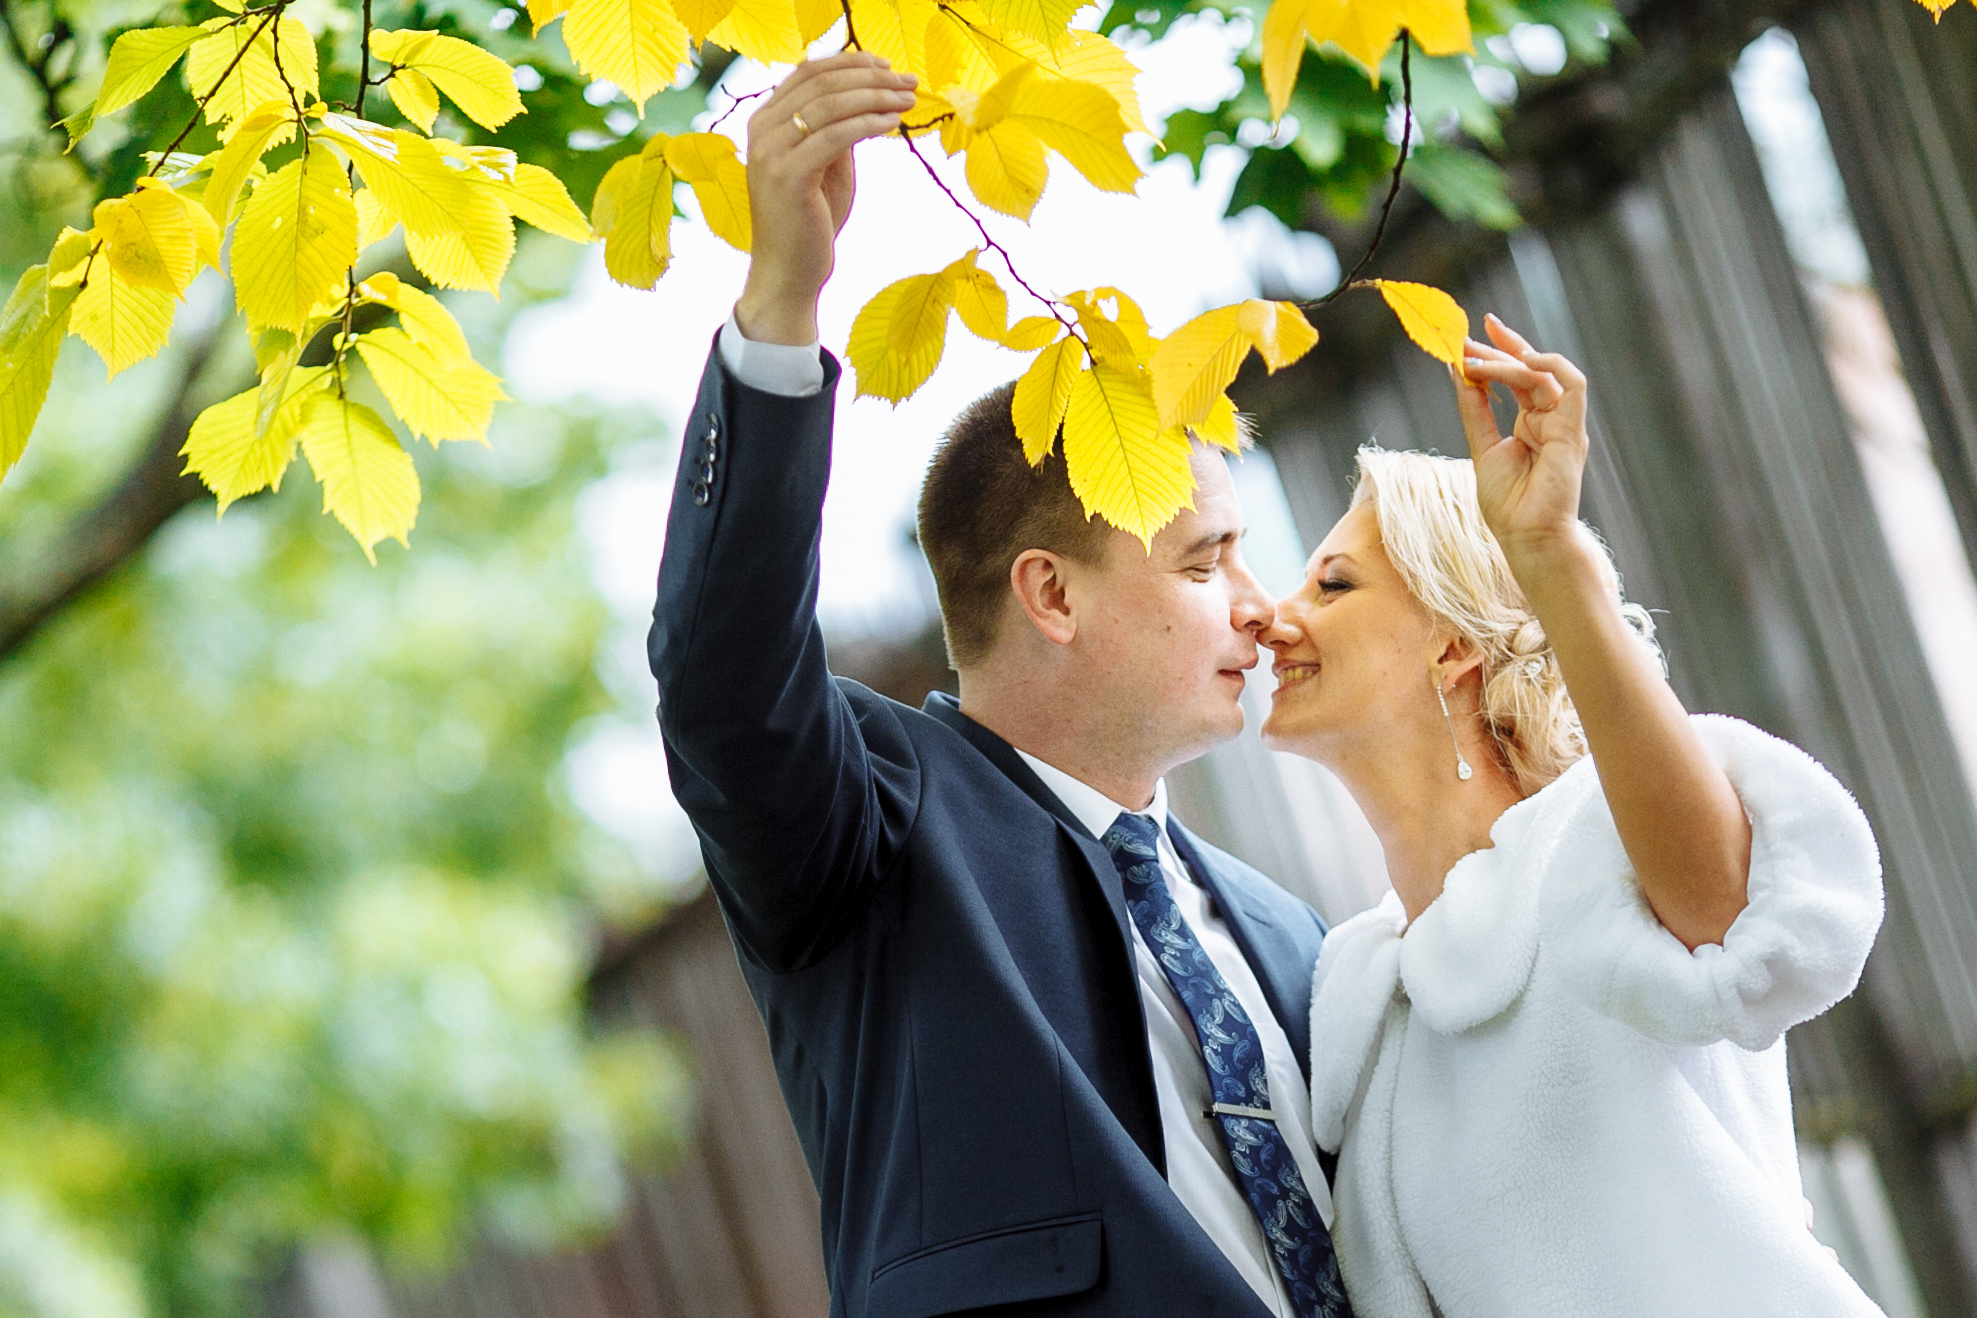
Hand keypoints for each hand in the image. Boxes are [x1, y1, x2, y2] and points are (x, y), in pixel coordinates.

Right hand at [734, 52, 917, 345]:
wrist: (789, 274)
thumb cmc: (811, 222)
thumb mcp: (828, 166)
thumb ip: (838, 130)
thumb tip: (869, 95)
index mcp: (766, 121)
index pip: (808, 72)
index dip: (850, 62)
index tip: (887, 66)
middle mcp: (762, 130)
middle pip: (821, 82)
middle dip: (871, 77)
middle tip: (909, 81)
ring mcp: (770, 152)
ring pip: (830, 104)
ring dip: (875, 96)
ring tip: (908, 99)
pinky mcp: (787, 175)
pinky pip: (834, 136)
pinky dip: (867, 123)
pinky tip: (892, 122)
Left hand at [1450, 313, 1590, 566]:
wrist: (1527, 536)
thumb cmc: (1508, 503)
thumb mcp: (1482, 447)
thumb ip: (1474, 409)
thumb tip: (1457, 371)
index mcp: (1533, 424)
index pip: (1520, 376)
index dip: (1501, 351)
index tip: (1473, 333)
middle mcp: (1552, 419)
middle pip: (1530, 369)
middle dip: (1500, 348)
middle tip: (1468, 337)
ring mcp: (1564, 424)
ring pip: (1542, 375)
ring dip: (1508, 362)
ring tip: (1473, 360)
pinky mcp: (1573, 431)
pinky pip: (1572, 385)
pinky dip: (1549, 366)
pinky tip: (1522, 360)